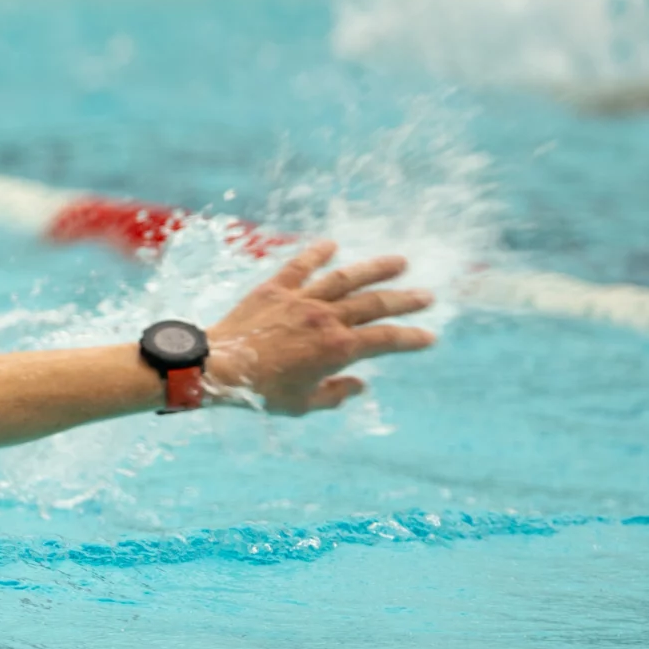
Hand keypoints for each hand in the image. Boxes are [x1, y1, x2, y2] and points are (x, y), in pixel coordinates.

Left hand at [205, 240, 436, 414]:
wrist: (218, 367)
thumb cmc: (260, 391)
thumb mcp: (304, 404)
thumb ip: (335, 394)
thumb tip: (359, 385)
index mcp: (338, 348)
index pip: (386, 340)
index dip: (411, 338)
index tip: (429, 336)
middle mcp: (325, 319)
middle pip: (375, 304)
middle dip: (404, 300)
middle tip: (427, 295)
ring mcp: (301, 300)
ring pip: (346, 278)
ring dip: (375, 269)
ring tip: (399, 262)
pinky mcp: (275, 288)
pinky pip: (300, 266)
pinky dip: (316, 254)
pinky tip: (332, 244)